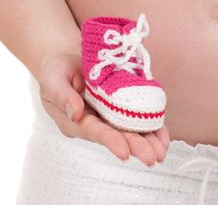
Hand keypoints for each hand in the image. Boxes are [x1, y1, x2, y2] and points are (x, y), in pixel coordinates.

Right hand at [37, 52, 169, 165]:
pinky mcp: (124, 106)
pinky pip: (140, 119)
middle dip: (136, 146)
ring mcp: (111, 115)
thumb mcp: (52, 79)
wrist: (69, 60)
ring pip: (132, 131)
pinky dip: (153, 129)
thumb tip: (76, 114)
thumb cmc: (57, 71)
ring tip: (162, 153)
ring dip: (148, 142)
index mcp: (76, 120)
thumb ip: (62, 95)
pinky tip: (164, 140)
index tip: (125, 152)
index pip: (95, 131)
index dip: (110, 141)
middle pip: (118, 135)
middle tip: (152, 158)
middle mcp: (96, 121)